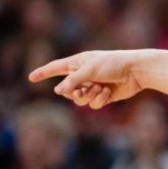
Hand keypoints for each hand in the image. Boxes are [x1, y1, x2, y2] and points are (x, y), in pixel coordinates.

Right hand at [28, 50, 144, 109]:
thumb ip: (73, 81)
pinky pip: (93, 104)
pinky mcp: (103, 96)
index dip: (44, 72)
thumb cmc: (114, 64)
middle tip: (85, 89)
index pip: (56, 68)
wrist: (136, 71)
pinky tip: (107, 93)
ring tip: (100, 88)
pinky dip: (98, 100)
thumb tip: (57, 92)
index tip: (31, 77)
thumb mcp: (90, 69)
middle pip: (68, 91)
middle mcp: (84, 75)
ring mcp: (93, 86)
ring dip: (88, 96)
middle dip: (75, 92)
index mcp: (78, 63)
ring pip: (80, 100)